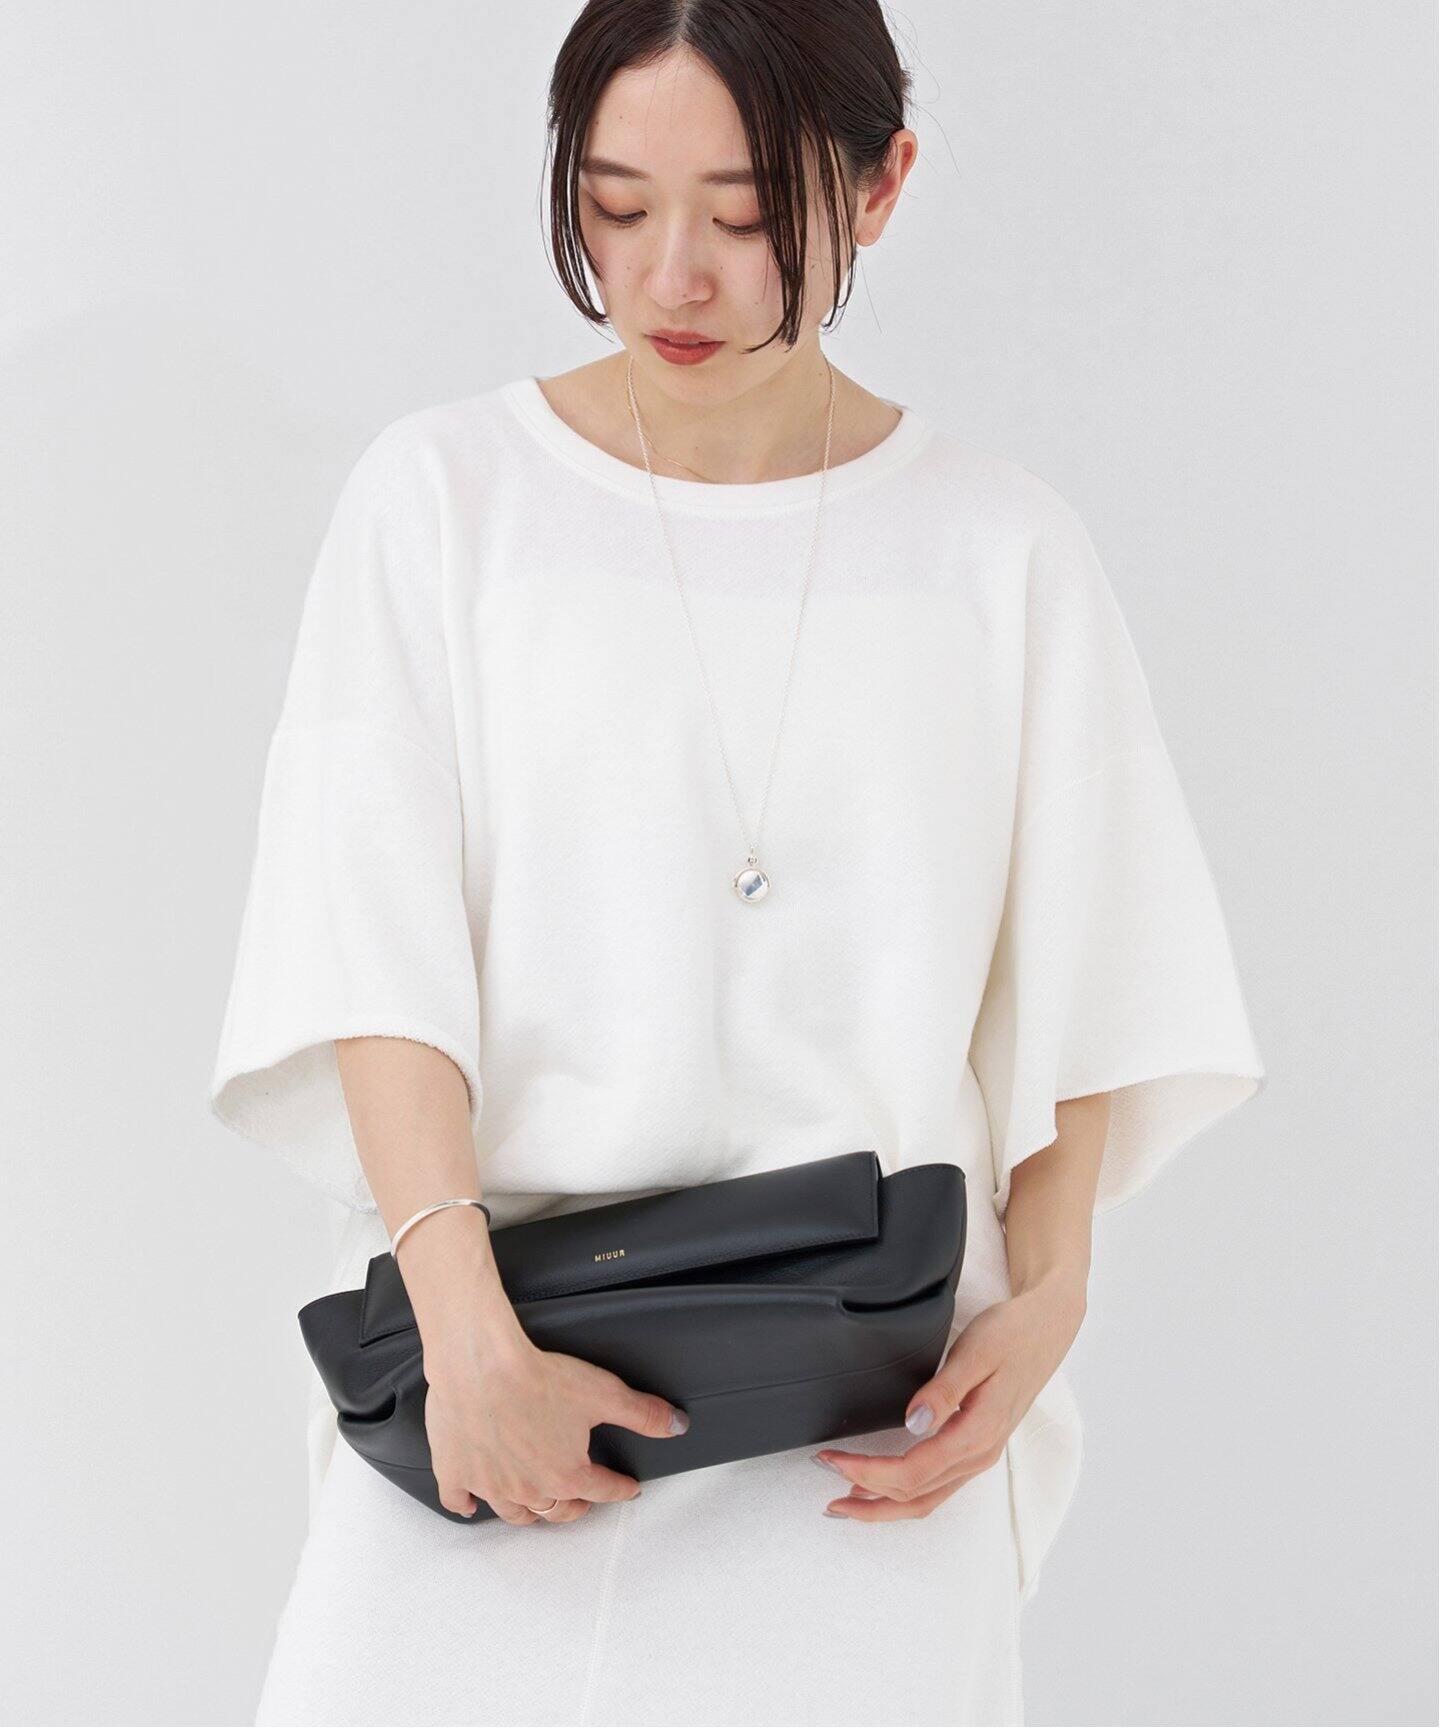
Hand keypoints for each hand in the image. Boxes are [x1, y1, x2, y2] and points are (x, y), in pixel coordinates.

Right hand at [423, 1334, 689, 1524]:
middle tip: (584, 1499)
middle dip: (576, 1506)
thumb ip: (643, 1413)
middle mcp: (529, 1489)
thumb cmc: (537, 1376)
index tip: (628, 1487)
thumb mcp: (604, 1392)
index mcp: (566, 1474)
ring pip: (514, 1513)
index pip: (603, 1489)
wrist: (480, 1363)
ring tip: (538, 1505)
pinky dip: (467, 1505)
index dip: (620, 1487)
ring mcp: (489, 1484)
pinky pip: (459, 1501)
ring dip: (529, 1512)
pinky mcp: (456, 1472)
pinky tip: (472, 1504)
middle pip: (558, 1511)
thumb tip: (677, 1425)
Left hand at [814, 1274, 1085, 1520]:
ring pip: (926, 1500)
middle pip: (915, 1495)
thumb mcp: (976, 1352)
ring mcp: (980, 1457)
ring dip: (883, 1504)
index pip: (912, 1472)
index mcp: (977, 1434)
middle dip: (866, 1493)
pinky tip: (882, 1486)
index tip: (832, 1458)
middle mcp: (979, 1455)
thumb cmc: (1011, 1335)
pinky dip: (904, 1494)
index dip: (867, 1472)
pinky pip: (936, 1487)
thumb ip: (944, 1390)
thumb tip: (913, 1422)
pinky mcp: (977, 1449)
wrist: (1046, 1329)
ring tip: (843, 1501)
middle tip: (824, 1475)